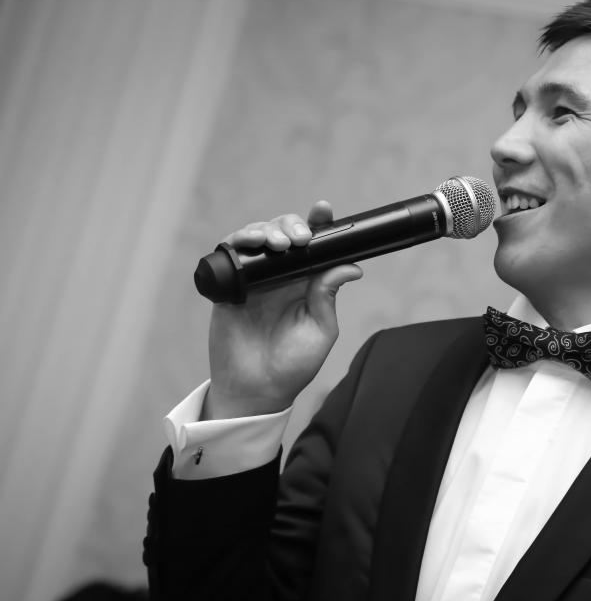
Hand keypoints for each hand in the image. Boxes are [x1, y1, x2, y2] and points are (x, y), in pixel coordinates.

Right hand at [203, 201, 362, 419]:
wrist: (256, 389)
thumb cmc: (293, 365)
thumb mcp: (320, 330)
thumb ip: (328, 296)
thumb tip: (351, 267)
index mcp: (307, 283)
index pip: (315, 246)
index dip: (318, 224)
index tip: (324, 210)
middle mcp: (281, 277)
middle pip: (284, 233)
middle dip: (291, 224)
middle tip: (300, 238)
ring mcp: (254, 279)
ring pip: (257, 237)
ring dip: (267, 230)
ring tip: (279, 244)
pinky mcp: (230, 286)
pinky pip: (231, 255)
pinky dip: (239, 242)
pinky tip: (249, 243)